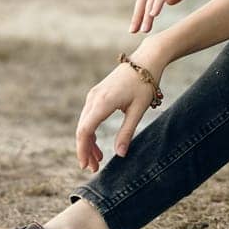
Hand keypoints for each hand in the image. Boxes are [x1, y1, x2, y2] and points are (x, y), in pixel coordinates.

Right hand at [76, 47, 166, 171]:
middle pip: (82, 129)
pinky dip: (91, 131)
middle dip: (85, 150)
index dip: (83, 150)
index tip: (86, 166)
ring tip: (97, 159)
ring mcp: (94, 95)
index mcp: (103, 102)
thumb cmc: (144, 84)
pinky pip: (89, 116)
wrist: (146, 60)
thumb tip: (119, 155)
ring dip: (88, 142)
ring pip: (84, 123)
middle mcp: (94, 98)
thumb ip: (127, 132)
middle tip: (93, 168)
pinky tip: (98, 143)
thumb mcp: (138, 110)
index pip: (85, 131)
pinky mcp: (98, 94)